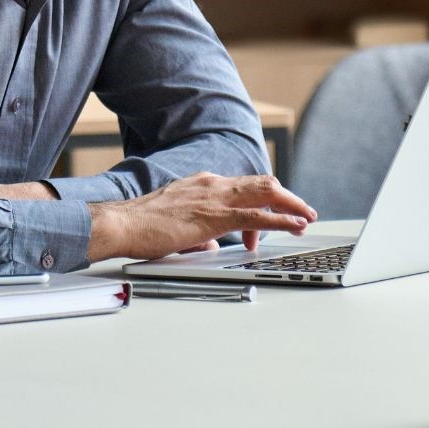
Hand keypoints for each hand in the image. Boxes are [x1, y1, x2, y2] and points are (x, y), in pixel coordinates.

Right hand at [86, 172, 316, 261]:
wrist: (122, 224)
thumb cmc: (141, 227)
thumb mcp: (176, 227)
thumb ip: (199, 233)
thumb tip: (212, 244)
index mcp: (202, 185)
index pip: (242, 188)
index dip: (261, 204)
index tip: (263, 228)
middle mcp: (212, 185)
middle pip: (260, 183)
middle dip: (286, 197)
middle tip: (303, 211)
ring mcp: (215, 198)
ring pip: (265, 193)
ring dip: (290, 205)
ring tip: (306, 217)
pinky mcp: (215, 216)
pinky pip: (258, 215)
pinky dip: (281, 220)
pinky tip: (294, 225)